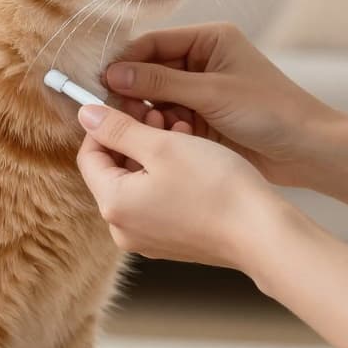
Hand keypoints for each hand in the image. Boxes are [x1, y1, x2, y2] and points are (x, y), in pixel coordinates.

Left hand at [75, 103, 292, 271]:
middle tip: (158, 112)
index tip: (130, 103)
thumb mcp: (161, 145)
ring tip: (180, 129)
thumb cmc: (214, 186)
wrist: (262, 234)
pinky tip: (192, 156)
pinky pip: (155, 202)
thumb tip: (85, 114)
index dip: (105, 124)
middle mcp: (122, 230)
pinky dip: (166, 176)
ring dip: (152, 153)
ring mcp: (147, 240)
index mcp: (113, 205)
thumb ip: (118, 128)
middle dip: (133, 137)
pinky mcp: (171, 243)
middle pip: (112, 170)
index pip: (88, 156)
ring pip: (136, 184)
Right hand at [105, 23, 346, 185]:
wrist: (308, 151)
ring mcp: (202, 92)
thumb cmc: (271, 111)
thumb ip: (160, 83)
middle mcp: (203, 61)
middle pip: (151, 70)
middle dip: (131, 90)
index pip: (154, 43)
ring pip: (156, 98)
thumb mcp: (212, 93)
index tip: (100, 81)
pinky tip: (153, 140)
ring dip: (145, 112)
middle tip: (110, 110)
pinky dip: (159, 129)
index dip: (126, 61)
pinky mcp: (202, 120)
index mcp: (210, 40)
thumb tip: (113, 74)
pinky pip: (168, 119)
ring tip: (135, 128)